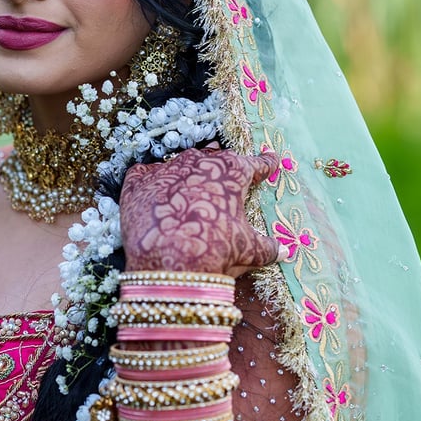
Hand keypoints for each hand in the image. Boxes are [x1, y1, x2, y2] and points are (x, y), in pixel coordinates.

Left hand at [120, 146, 284, 276]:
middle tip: (226, 174)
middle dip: (222, 165)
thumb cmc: (215, 250)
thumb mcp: (247, 250)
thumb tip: (283, 252)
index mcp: (230, 171)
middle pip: (214, 158)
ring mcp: (165, 169)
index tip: (271, 161)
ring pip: (180, 163)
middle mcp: (198, 162)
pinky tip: (154, 190)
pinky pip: (145, 174)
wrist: (165, 262)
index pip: (254, 164)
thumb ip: (266, 247)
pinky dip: (152, 181)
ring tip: (191, 184)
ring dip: (187, 173)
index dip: (264, 164)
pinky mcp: (137, 183)